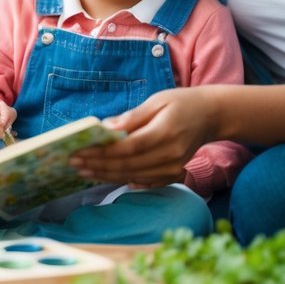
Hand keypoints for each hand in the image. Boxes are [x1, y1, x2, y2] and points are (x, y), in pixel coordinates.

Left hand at [71, 88, 219, 186]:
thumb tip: (106, 128)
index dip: (102, 153)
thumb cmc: (181, 103)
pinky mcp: (174, 173)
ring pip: (133, 176)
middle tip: (74, 163)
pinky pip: (145, 182)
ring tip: (83, 171)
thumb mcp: (156, 101)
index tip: (79, 152)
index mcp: (165, 132)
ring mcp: (174, 167)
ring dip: (106, 175)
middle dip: (97, 166)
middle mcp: (170, 154)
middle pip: (128, 165)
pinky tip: (105, 178)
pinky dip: (124, 180)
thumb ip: (132, 117)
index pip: (128, 148)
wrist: (210, 116)